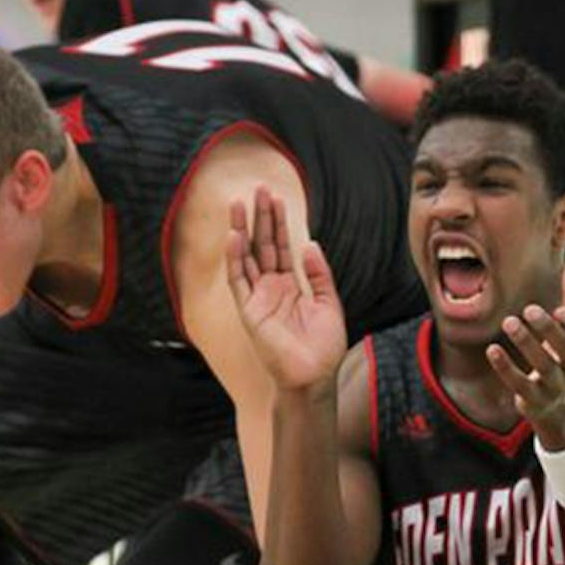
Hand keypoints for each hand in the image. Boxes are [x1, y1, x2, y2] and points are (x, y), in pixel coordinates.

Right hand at [223, 185, 347, 392]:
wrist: (314, 376)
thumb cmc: (323, 347)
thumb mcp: (329, 303)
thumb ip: (318, 274)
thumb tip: (309, 244)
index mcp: (290, 286)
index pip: (281, 247)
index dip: (279, 222)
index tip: (277, 197)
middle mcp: (271, 288)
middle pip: (262, 245)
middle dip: (260, 217)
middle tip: (258, 189)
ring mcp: (258, 298)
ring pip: (247, 257)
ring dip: (242, 230)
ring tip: (239, 203)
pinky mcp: (249, 311)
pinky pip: (239, 280)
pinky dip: (235, 258)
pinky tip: (235, 236)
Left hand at [485, 250, 564, 450]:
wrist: (561, 407)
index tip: (560, 309)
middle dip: (548, 332)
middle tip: (529, 310)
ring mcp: (555, 388)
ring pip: (543, 369)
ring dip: (526, 345)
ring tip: (509, 322)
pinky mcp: (533, 401)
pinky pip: (519, 386)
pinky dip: (506, 368)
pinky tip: (492, 350)